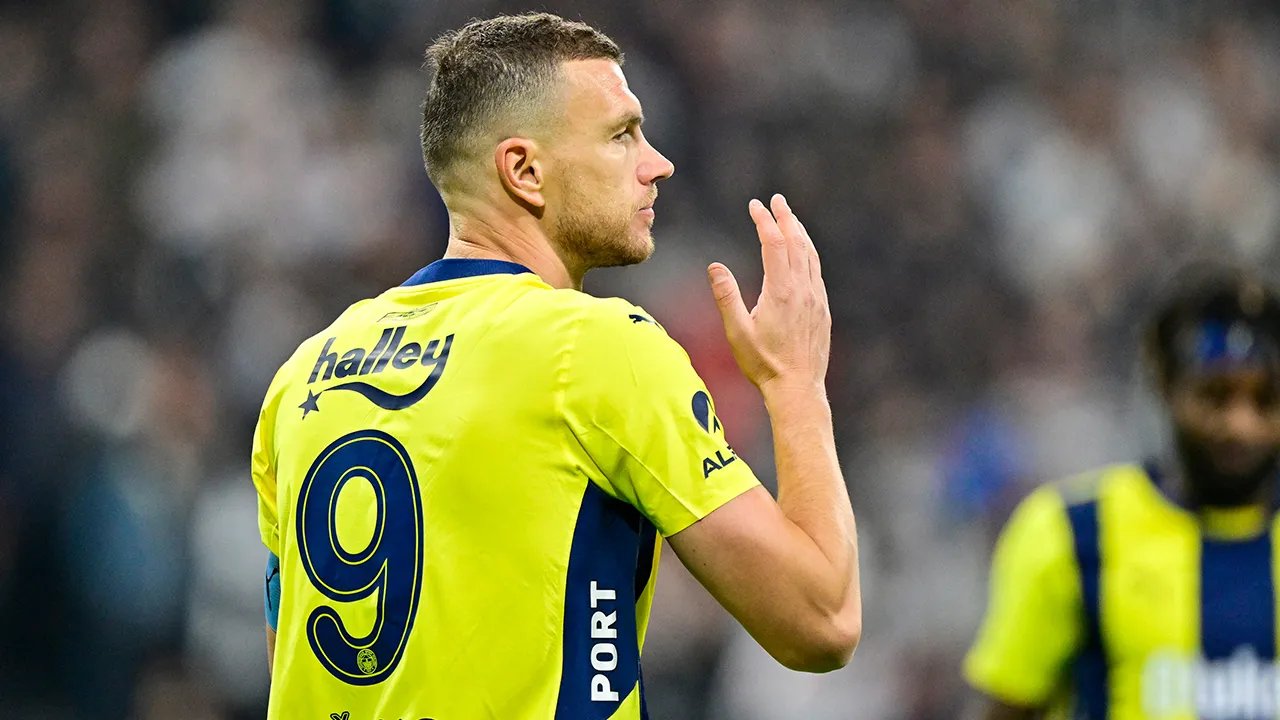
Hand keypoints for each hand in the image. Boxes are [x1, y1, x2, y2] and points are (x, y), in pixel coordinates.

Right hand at [707, 194, 830, 394]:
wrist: (797, 388)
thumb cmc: (763, 364)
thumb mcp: (737, 332)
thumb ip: (726, 296)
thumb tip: (715, 266)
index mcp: (781, 291)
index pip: (774, 244)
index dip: (764, 221)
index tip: (755, 206)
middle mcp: (803, 290)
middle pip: (796, 242)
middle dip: (786, 218)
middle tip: (776, 200)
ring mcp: (816, 299)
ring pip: (810, 255)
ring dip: (799, 233)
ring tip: (790, 218)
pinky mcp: (822, 309)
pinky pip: (817, 271)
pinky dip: (808, 253)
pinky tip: (803, 252)